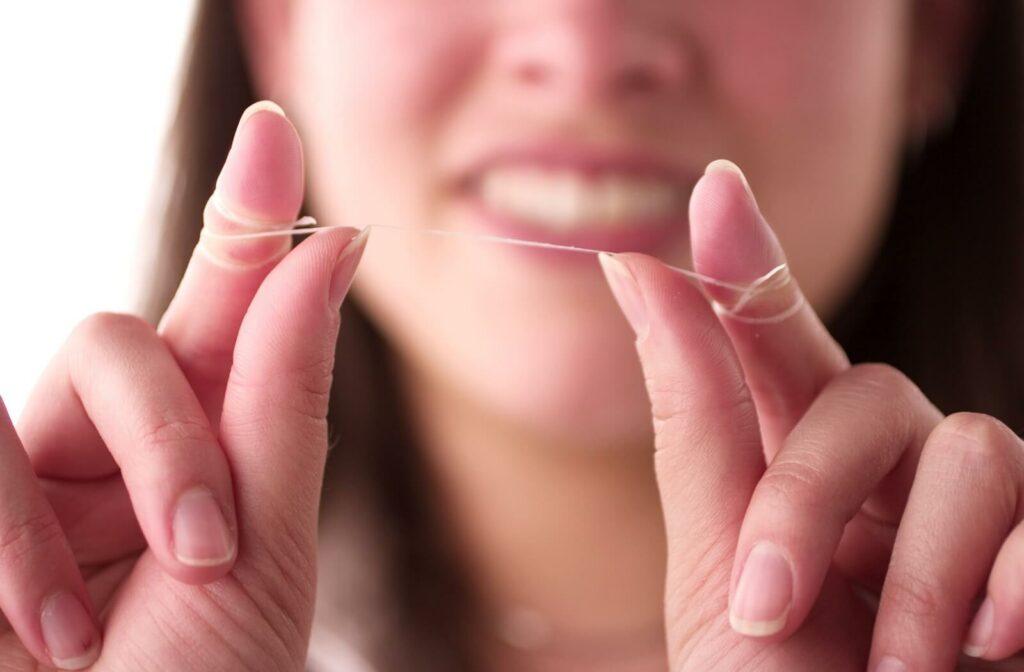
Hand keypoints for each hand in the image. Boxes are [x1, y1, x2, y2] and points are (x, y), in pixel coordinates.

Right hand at [0, 102, 364, 669]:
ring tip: (128, 610)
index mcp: (211, 441)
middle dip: (181, 434)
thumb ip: (284, 395)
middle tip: (212, 548)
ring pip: (71, 364)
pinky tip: (49, 629)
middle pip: (138, 334)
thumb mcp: (266, 544)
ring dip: (129, 483)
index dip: (244, 213)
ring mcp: (33, 472)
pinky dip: (15, 537)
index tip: (272, 131)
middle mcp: (115, 442)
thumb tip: (333, 243)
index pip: (228, 303)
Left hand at [600, 161, 1023, 670]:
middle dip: (806, 492)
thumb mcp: (712, 570)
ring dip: (911, 570)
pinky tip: (983, 647)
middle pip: (864, 388)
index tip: (714, 186)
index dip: (751, 258)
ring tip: (886, 668)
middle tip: (763, 607)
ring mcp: (973, 523)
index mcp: (791, 470)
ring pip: (971, 443)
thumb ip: (695, 419)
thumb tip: (636, 268)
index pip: (774, 337)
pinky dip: (1006, 578)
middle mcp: (887, 478)